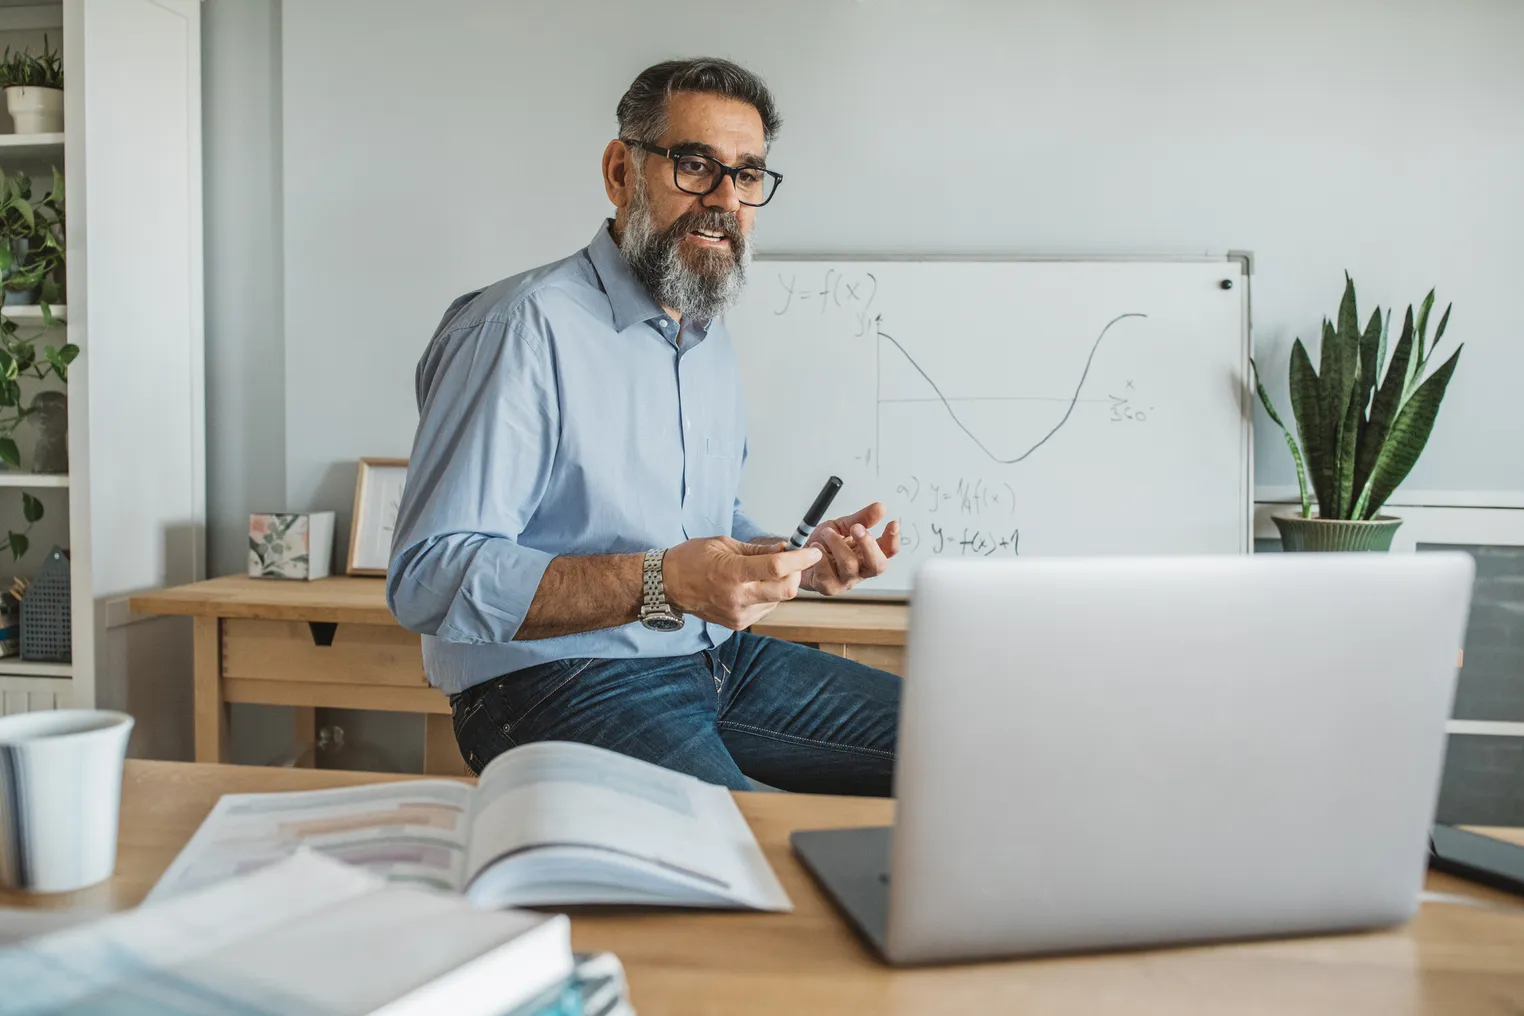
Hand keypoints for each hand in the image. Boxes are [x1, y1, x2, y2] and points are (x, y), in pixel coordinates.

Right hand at [663, 536, 822, 629]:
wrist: (668, 586)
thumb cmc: (692, 560)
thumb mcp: (724, 544)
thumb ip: (758, 550)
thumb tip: (785, 549)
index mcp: (732, 572)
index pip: (777, 567)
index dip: (800, 559)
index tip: (813, 552)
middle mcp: (737, 597)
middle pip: (786, 590)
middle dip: (796, 573)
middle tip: (793, 561)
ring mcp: (738, 614)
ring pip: (778, 600)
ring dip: (780, 585)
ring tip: (763, 572)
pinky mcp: (738, 623)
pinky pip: (766, 608)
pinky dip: (767, 595)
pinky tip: (752, 586)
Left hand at [801, 502, 900, 595]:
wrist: (799, 557)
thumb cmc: (824, 544)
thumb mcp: (842, 525)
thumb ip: (861, 518)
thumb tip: (880, 507)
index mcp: (868, 554)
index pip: (889, 551)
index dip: (893, 539)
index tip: (892, 523)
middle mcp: (861, 570)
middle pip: (877, 565)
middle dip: (868, 545)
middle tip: (857, 528)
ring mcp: (846, 581)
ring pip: (849, 565)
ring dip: (837, 544)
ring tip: (826, 532)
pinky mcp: (829, 587)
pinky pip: (827, 572)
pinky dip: (820, 555)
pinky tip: (816, 547)